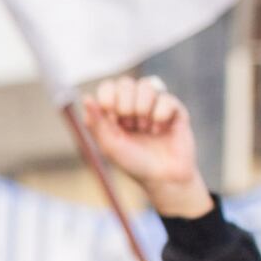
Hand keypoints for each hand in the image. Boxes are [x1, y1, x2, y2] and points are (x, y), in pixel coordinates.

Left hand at [82, 75, 211, 218]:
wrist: (163, 177)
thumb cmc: (133, 163)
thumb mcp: (110, 146)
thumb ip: (97, 123)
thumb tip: (86, 97)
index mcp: (115, 111)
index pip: (108, 87)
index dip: (108, 96)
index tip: (111, 115)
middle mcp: (134, 105)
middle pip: (126, 83)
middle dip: (125, 103)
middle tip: (129, 124)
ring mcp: (155, 105)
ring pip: (146, 86)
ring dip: (143, 108)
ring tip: (144, 129)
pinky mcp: (175, 110)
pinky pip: (166, 98)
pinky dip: (160, 115)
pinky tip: (159, 130)